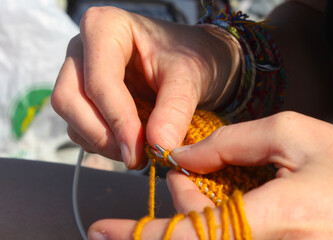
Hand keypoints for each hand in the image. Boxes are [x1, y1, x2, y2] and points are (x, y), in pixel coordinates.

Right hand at [51, 6, 240, 168]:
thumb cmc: (191, 57)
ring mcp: (80, 73)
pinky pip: (79, 127)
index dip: (118, 120)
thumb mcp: (190, 77)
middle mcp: (83, 48)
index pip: (99, 81)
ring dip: (102, 143)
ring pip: (72, 117)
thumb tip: (159, 147)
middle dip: (103, 135)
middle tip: (136, 158)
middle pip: (70, 99)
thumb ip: (175, 110)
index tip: (139, 152)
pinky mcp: (85, 96)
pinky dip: (102, 144)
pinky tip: (130, 144)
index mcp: (105, 27)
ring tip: (139, 152)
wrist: (195, 60)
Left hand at [87, 112, 332, 238]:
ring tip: (205, 176)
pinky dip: (216, 220)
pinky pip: (231, 239)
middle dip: (182, 201)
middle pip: (195, 238)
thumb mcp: (291, 135)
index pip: (190, 237)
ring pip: (212, 239)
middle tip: (188, 167)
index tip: (102, 231)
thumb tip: (183, 158)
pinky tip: (223, 195)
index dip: (141, 236)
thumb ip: (231, 143)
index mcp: (274, 221)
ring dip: (198, 210)